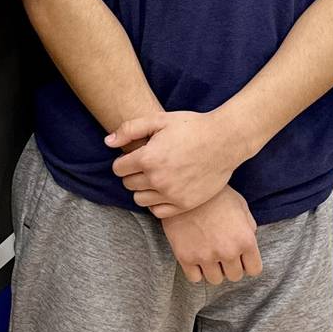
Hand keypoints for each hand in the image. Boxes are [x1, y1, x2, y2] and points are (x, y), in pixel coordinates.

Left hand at [106, 108, 248, 217]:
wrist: (224, 141)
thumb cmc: (191, 127)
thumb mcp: (159, 120)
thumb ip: (129, 130)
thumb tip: (108, 142)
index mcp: (148, 158)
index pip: (118, 169)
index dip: (123, 161)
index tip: (133, 156)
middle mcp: (157, 180)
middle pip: (128, 184)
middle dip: (132, 174)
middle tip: (146, 165)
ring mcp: (171, 195)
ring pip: (140, 200)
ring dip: (143, 189)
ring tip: (155, 176)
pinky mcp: (184, 205)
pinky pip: (158, 211)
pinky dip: (157, 202)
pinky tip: (165, 189)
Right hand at [161, 186, 261, 284]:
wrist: (184, 186)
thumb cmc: (215, 193)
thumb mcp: (240, 204)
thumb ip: (249, 226)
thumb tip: (249, 240)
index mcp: (245, 239)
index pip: (254, 269)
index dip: (248, 263)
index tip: (240, 256)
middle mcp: (228, 251)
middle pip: (235, 276)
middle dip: (230, 265)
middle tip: (222, 251)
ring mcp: (206, 256)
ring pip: (215, 280)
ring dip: (213, 269)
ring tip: (207, 253)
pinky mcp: (185, 256)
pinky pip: (195, 278)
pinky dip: (195, 270)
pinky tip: (195, 255)